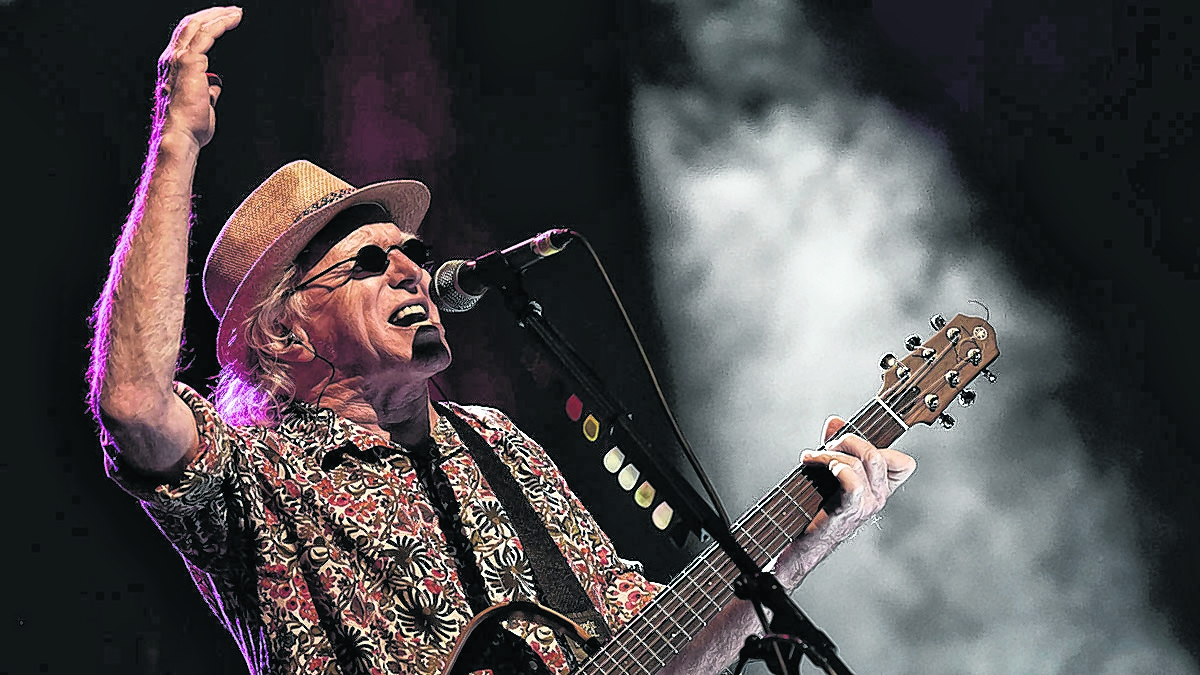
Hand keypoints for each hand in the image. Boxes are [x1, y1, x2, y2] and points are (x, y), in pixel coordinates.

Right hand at [154, 6, 242, 147]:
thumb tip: (214, 86)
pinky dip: (220, 23)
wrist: (181, 135)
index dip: (204, 27)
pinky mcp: (189, 61)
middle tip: (232, 11)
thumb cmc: (191, 125)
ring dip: (218, 15)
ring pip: (197, 25)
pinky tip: (232, 19)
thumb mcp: (202, 104)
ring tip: (236, 12)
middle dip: (211, 15)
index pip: (186, 39)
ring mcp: (179, 59)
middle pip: (189, 26)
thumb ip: (207, 91)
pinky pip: (206, 34)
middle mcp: (171, 59)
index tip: (222, 22)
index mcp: (172, 68)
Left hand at [799, 416, 916, 542]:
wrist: (803, 542)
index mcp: (880, 488)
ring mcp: (868, 504)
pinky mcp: (849, 509)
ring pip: (864, 461)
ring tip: (813, 457)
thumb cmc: (817, 507)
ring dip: (832, 453)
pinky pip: (854, 482)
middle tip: (826, 447)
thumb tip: (835, 421)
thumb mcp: (830, 469)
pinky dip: (836, 466)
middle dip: (848, 440)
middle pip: (876, 453)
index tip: (849, 441)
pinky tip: (817, 465)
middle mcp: (879, 496)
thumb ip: (837, 444)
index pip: (904, 463)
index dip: (878, 445)